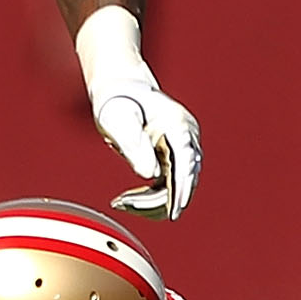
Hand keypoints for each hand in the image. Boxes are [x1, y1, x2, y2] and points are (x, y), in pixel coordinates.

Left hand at [74, 6, 200, 217]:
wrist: (117, 88)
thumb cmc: (114, 101)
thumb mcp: (117, 121)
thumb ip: (133, 146)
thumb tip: (149, 175)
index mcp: (177, 123)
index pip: (186, 161)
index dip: (181, 188)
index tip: (175, 211)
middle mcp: (186, 136)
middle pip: (183, 178)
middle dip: (158, 199)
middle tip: (123, 204)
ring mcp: (181, 147)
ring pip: (177, 186)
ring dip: (153, 201)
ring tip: (121, 202)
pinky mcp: (172, 158)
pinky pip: (168, 185)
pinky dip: (150, 197)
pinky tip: (127, 199)